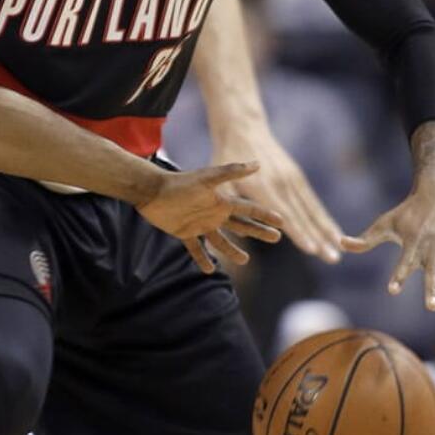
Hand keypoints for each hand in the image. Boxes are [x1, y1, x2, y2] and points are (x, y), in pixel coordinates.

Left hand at [136, 161, 283, 272]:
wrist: (151, 190)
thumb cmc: (180, 183)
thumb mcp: (208, 178)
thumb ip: (231, 172)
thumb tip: (258, 164)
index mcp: (222, 202)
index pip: (249, 210)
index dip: (266, 215)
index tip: (283, 222)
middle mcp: (214, 214)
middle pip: (241, 225)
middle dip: (258, 232)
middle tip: (277, 238)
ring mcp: (200, 224)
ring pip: (221, 241)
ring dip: (232, 251)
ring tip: (245, 261)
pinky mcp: (184, 232)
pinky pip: (196, 249)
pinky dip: (202, 259)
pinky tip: (209, 269)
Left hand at [213, 128, 344, 262]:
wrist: (244, 128)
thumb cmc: (226, 157)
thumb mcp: (219, 180)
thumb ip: (227, 206)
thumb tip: (237, 234)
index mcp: (263, 187)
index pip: (284, 216)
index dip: (298, 234)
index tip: (312, 250)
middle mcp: (283, 184)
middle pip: (304, 217)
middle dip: (319, 239)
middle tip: (333, 260)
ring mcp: (293, 180)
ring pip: (313, 211)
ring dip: (327, 232)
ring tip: (339, 252)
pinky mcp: (297, 178)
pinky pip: (313, 203)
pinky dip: (325, 219)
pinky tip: (335, 234)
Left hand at [341, 175, 434, 316]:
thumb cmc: (408, 212)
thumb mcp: (385, 223)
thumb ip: (365, 240)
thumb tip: (339, 244)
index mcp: (414, 243)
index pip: (404, 262)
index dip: (399, 276)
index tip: (392, 290)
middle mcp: (434, 249)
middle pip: (433, 272)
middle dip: (433, 289)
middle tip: (431, 307)